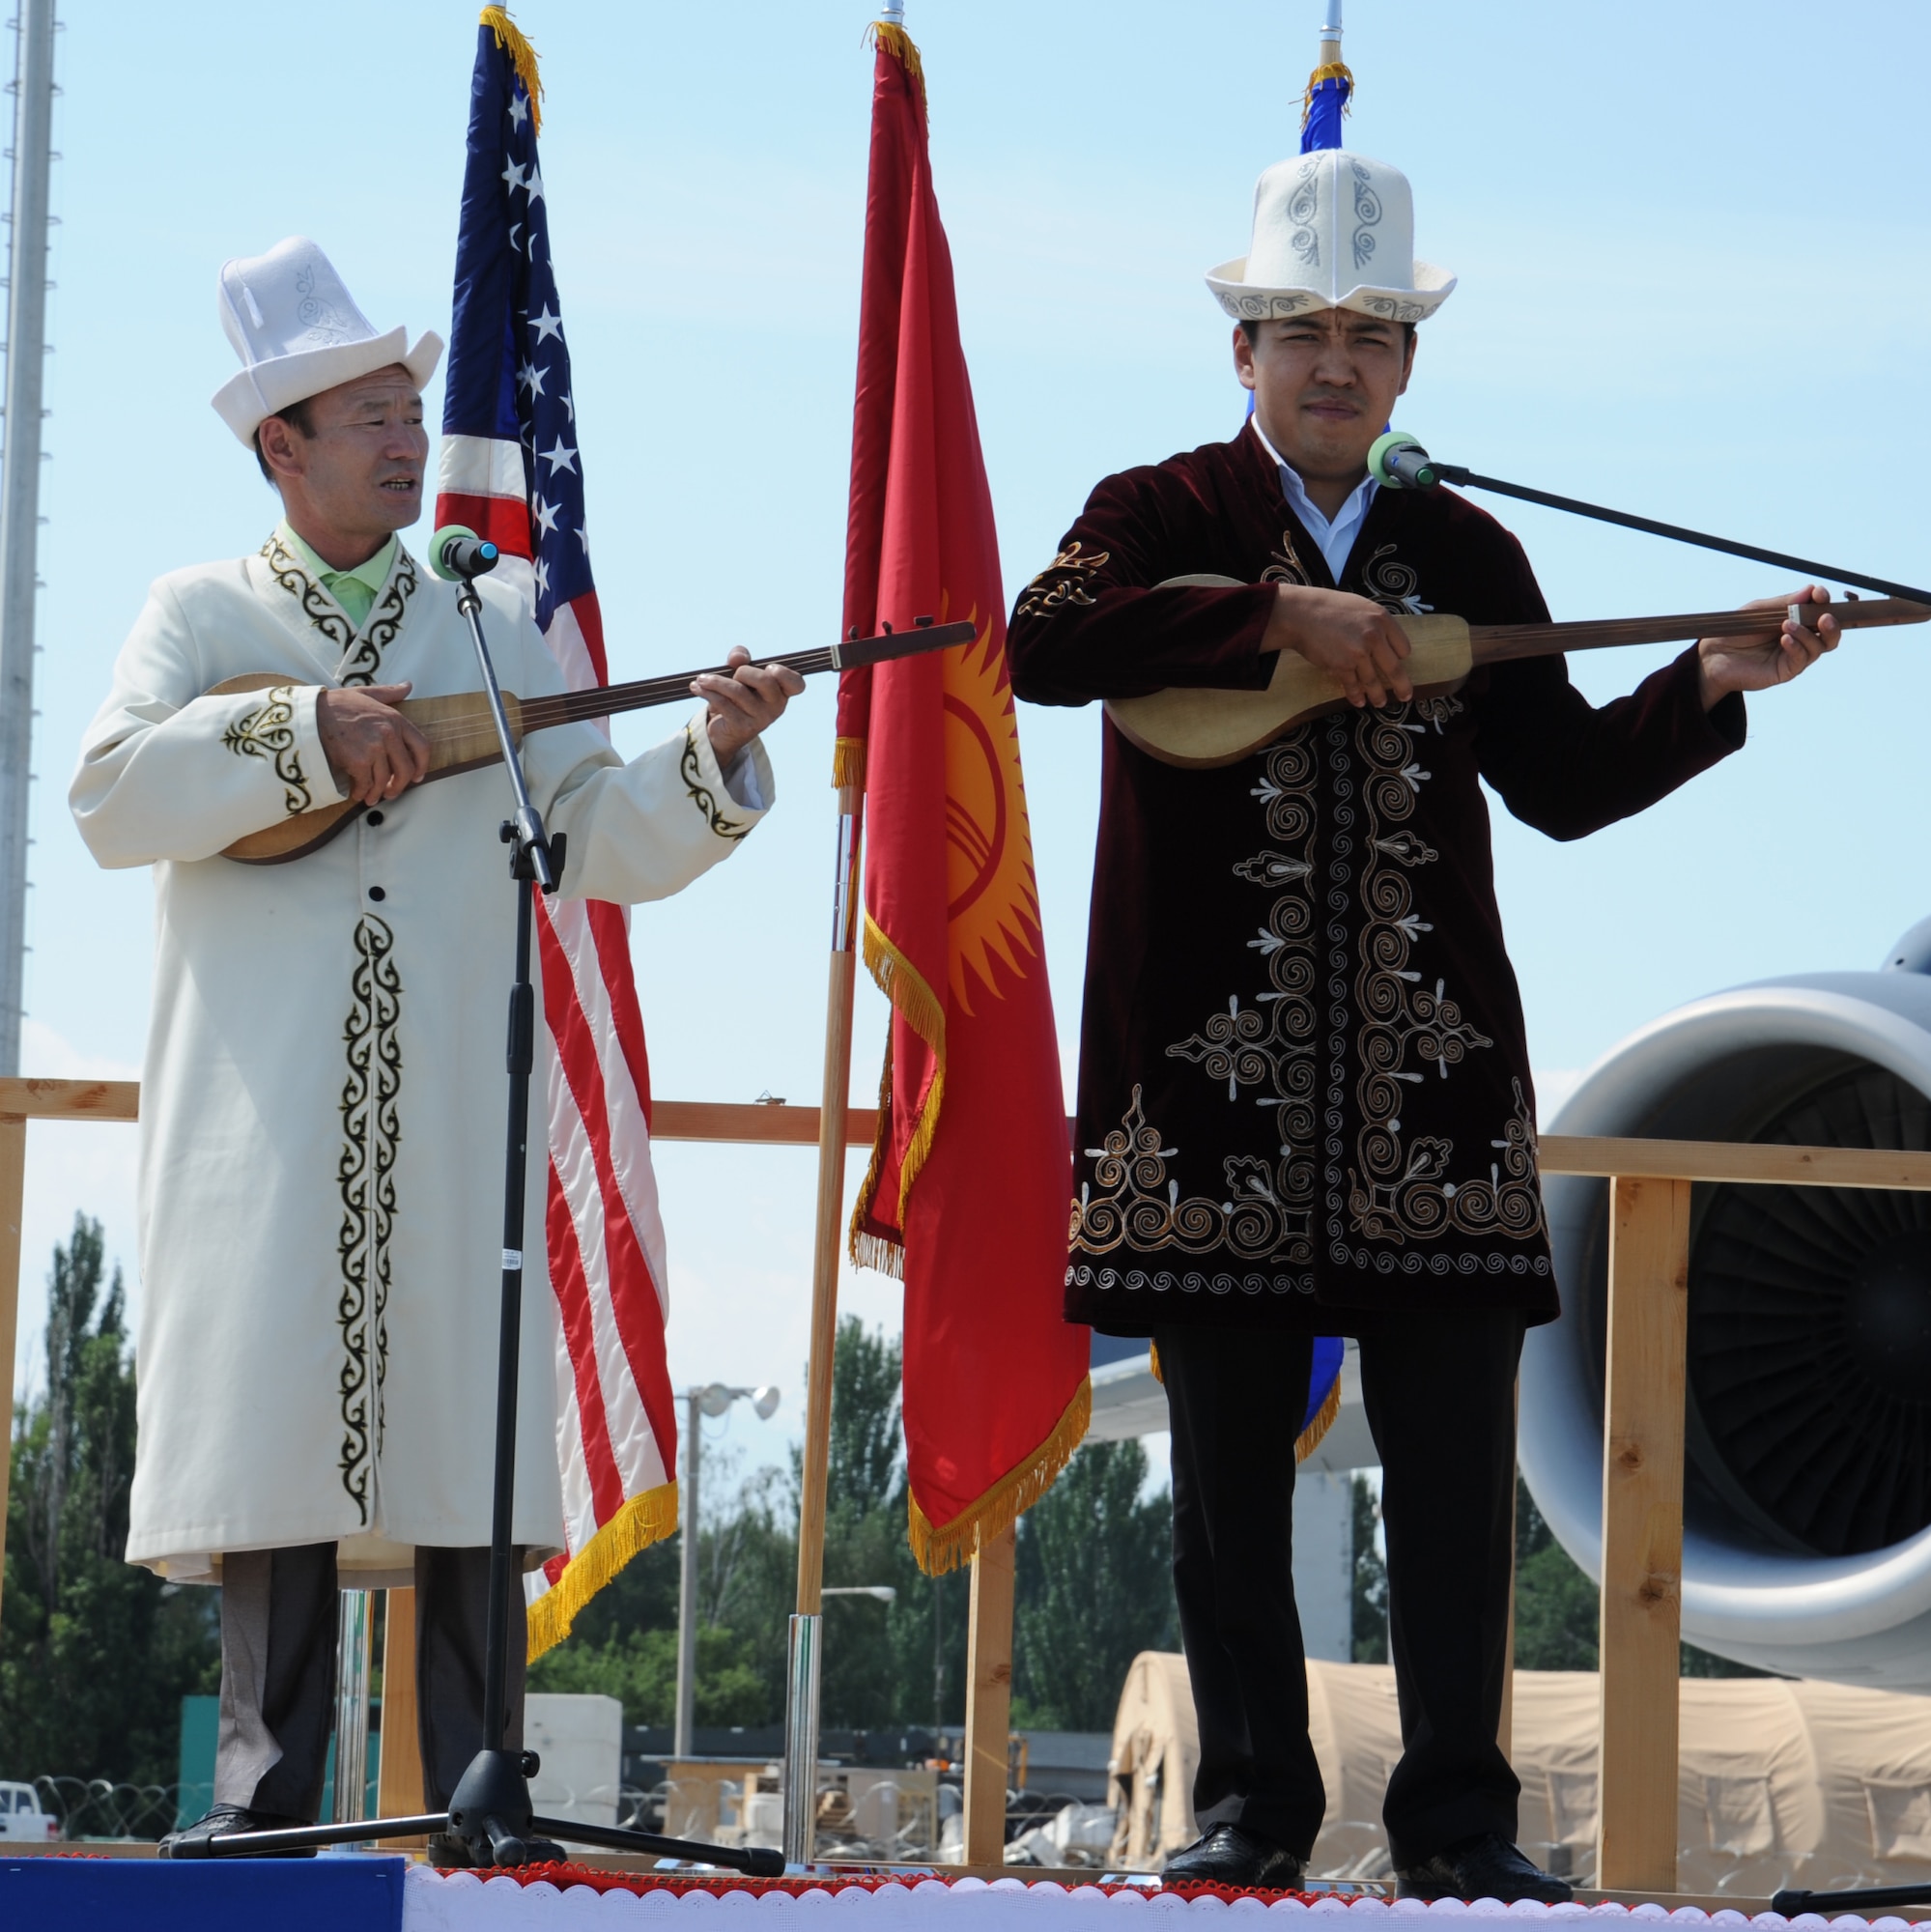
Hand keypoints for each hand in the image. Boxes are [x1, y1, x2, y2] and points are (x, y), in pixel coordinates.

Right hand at [315, 681, 431, 805]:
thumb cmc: (337, 704)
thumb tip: (408, 686)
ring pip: (385, 780)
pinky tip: (357, 793)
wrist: (310, 713)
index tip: (417, 776)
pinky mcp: (358, 761)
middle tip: (392, 792)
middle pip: (406, 769)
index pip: (422, 747)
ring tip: (372, 796)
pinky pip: (365, 784)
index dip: (422, 766)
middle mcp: (389, 734)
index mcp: (396, 719)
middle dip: (400, 785)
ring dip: (378, 792)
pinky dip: (361, 792)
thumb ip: (389, 693)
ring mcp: (374, 749)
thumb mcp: (366, 693)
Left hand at [695, 646, 805, 764]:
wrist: (724, 730)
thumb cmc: (737, 696)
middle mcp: (776, 707)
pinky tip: (697, 687)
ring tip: (701, 679)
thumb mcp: (740, 674)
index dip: (785, 673)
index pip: (797, 684)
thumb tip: (737, 658)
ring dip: (715, 681)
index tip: (769, 668)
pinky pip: (723, 704)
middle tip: (733, 676)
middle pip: (765, 680)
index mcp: (781, 692)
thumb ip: (741, 658)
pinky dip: (707, 692)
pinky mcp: (742, 727)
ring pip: (738, 691)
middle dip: (743, 672)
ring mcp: (760, 719)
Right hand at [1263, 583, 1413, 707]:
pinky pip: (1352, 685)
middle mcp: (1374, 636)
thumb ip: (1376, 624)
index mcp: (1382, 619)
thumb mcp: (1361, 607)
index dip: (1401, 657)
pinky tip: (1359, 702)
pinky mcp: (1341, 665)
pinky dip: (1356, 696)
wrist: (1302, 614)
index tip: (1398, 663)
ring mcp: (1357, 653)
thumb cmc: (1330, 608)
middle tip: (1406, 696)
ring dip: (1377, 696)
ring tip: (1380, 703)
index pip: (1403, 647)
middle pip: (1394, 669)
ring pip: (1373, 681)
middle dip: (1402, 686)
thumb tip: (1386, 643)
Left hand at [1697, 585, 1839, 707]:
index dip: (1824, 602)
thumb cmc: (1736, 630)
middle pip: (1830, 634)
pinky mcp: (1786, 671)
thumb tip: (1811, 589)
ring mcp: (1794, 655)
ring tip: (1787, 625)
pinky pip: (1801, 660)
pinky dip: (1797, 647)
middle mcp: (1800, 638)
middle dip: (1832, 624)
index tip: (1819, 593)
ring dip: (1808, 634)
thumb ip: (1785, 602)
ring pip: (1819, 647)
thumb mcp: (1760, 611)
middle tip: (1824, 616)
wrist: (1713, 654)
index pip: (1820, 611)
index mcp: (1797, 620)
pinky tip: (1785, 639)